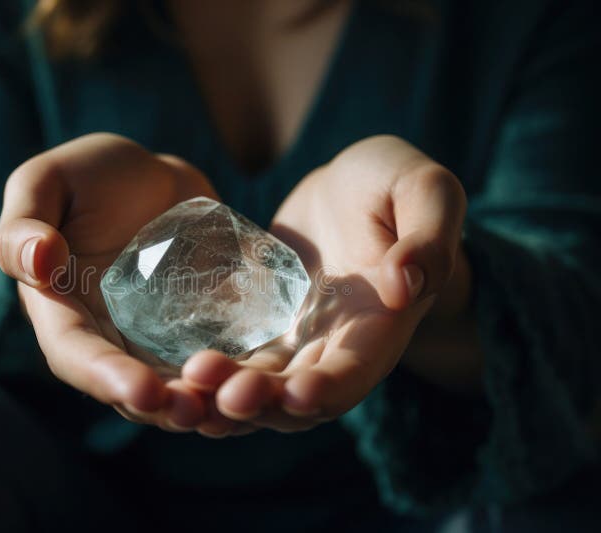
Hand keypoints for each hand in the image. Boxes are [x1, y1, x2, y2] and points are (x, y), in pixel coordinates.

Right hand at [0, 133, 218, 430]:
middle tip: (195, 412)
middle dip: (160, 406)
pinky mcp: (194, 329)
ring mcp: (152, 338)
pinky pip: (213, 360)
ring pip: (173, 385)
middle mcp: (106, 336)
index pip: (75, 354)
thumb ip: (25, 221)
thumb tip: (37, 262)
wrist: (150, 175)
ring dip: (200, 403)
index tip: (143, 391)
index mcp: (61, 310)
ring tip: (230, 408)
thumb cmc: (87, 175)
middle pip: (128, 386)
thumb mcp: (47, 182)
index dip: (105, 377)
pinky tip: (260, 383)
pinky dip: (231, 376)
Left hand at [180, 135, 467, 432]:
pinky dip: (209, 374)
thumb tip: (404, 285)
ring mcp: (295, 341)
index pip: (356, 372)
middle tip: (219, 393)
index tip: (295, 394)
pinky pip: (234, 359)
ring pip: (260, 388)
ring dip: (225, 398)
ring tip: (187, 386)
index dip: (328, 390)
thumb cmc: (393, 184)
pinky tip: (175, 372)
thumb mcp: (424, 190)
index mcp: (381, 324)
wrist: (348, 189)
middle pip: (298, 397)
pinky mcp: (262, 327)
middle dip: (261, 404)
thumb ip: (428, 235)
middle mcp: (336, 347)